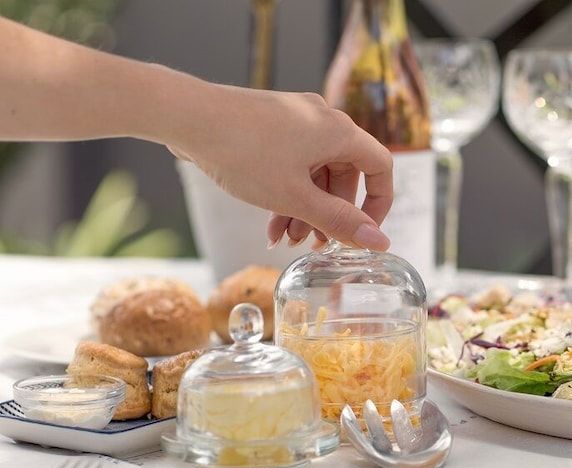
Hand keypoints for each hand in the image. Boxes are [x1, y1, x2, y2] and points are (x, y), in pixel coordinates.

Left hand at [170, 84, 391, 250]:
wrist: (187, 117)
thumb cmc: (243, 153)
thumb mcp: (296, 198)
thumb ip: (340, 222)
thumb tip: (380, 243)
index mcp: (339, 132)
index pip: (381, 168)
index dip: (379, 204)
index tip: (363, 233)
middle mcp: (323, 120)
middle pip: (345, 175)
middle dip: (330, 214)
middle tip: (312, 244)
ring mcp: (296, 119)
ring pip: (316, 173)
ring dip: (305, 209)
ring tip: (285, 239)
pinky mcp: (272, 124)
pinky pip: (293, 163)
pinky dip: (287, 192)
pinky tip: (270, 223)